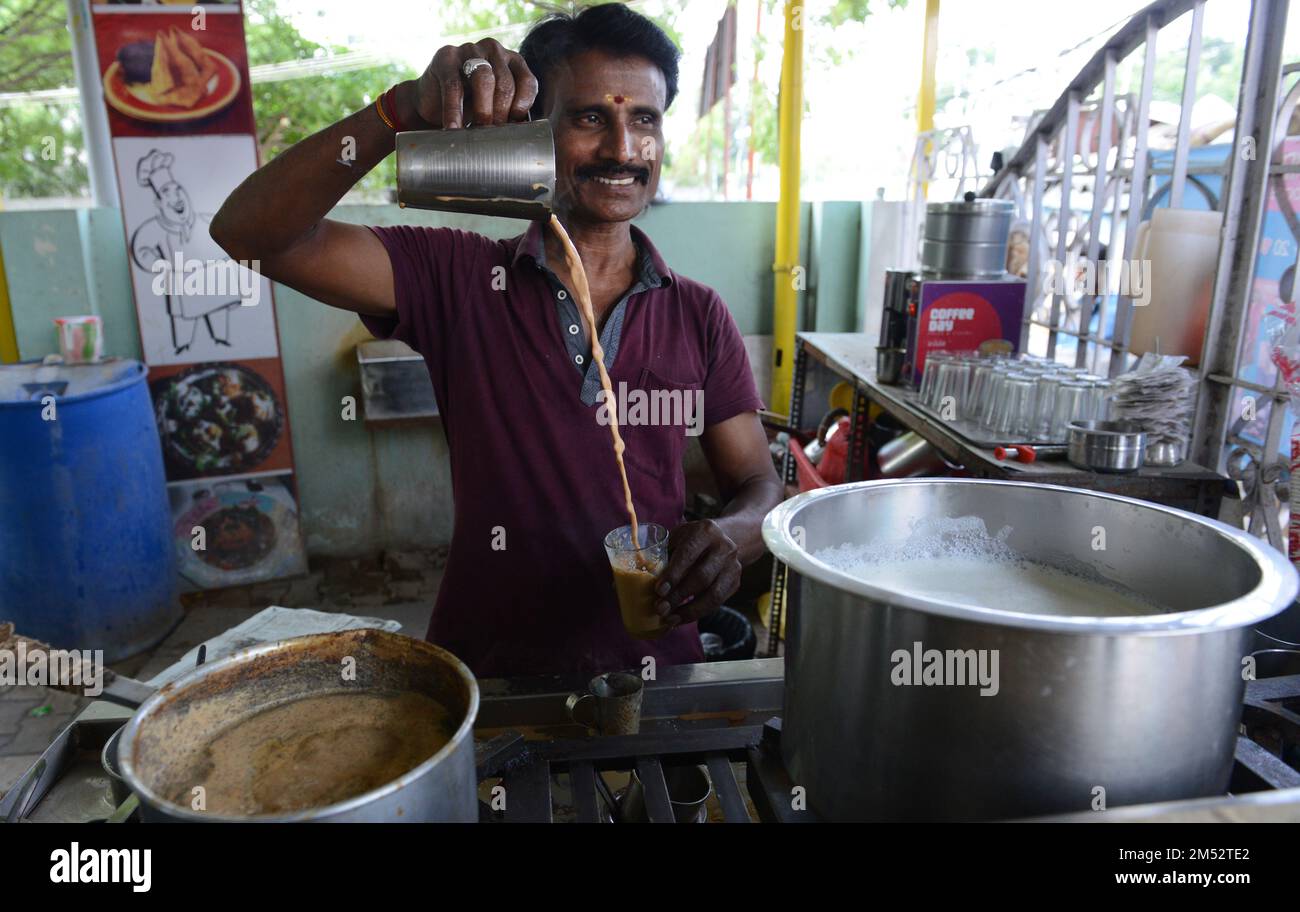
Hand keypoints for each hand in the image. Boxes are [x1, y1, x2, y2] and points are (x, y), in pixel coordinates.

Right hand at [410, 38, 538, 129]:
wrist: (433, 102)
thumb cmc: (470, 106)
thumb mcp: (494, 107)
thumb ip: (509, 113)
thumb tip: (520, 133)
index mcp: (512, 60)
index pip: (527, 81)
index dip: (523, 106)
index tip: (514, 125)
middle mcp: (493, 50)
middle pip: (505, 82)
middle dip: (500, 112)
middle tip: (493, 133)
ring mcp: (469, 50)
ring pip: (483, 78)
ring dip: (483, 109)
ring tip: (478, 129)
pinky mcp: (445, 58)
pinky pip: (453, 86)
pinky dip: (454, 110)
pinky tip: (454, 127)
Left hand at [654, 520, 741, 626]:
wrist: (726, 538)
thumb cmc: (693, 540)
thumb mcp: (678, 538)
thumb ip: (662, 554)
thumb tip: (634, 576)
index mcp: (705, 532)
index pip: (689, 554)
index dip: (674, 574)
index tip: (659, 591)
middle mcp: (723, 548)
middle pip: (702, 577)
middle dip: (679, 595)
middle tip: (660, 608)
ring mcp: (733, 566)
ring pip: (713, 594)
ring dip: (689, 610)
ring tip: (670, 619)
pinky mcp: (735, 582)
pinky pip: (717, 602)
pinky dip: (698, 613)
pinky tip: (681, 617)